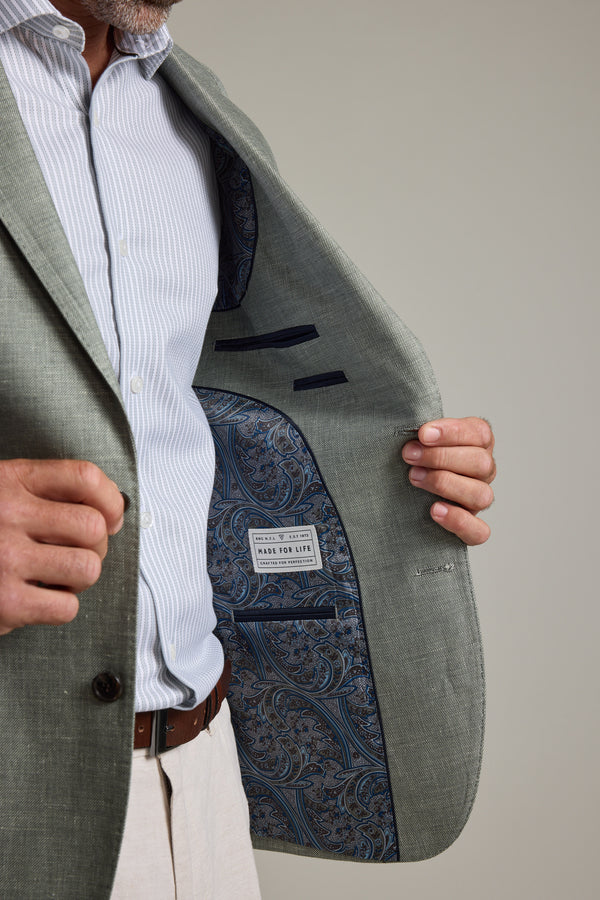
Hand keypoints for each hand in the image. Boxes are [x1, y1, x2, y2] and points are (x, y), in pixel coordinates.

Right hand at [0, 459, 123, 634]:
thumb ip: (41, 492)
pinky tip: (37, 598)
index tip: (112, 515)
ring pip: (86, 568)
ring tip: (56, 576)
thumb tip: (110, 512)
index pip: (83, 477)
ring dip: (79, 577)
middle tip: (78, 551)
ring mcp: (5, 559)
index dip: (111, 498)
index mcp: (8, 481)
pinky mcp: (4, 603)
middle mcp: (7, 515)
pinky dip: (60, 607)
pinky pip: (66, 607)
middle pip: (92, 526)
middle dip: (96, 544)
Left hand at [402, 417, 495, 545]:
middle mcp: (483, 472)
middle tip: (410, 455)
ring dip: (446, 484)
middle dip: (441, 457)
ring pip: (481, 495)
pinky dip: (459, 521)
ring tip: (415, 478)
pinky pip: (479, 531)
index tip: (423, 434)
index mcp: (477, 444)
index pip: (479, 434)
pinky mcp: (472, 529)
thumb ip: (420, 433)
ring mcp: (479, 501)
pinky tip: (435, 510)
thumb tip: (411, 430)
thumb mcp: (418, 441)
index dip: (452, 432)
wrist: (405, 498)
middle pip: (480, 463)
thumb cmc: (415, 460)